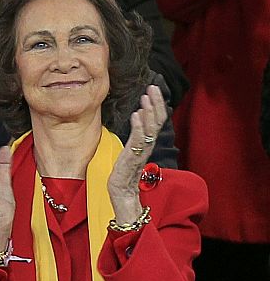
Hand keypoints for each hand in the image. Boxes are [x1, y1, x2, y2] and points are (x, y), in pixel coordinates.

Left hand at [107, 84, 166, 222]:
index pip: (157, 120)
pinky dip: (138, 126)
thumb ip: (136, 136)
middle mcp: (148, 146)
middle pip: (157, 121)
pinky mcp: (132, 158)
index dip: (157, 104)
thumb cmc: (124, 174)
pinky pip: (138, 140)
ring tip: (145, 97)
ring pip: (150, 128)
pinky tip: (136, 114)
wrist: (122, 194)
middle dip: (155, 103)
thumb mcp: (130, 151)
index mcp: (148, 143)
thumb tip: (138, 117)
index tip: (153, 89)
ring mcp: (141, 152)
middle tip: (152, 87)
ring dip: (148, 111)